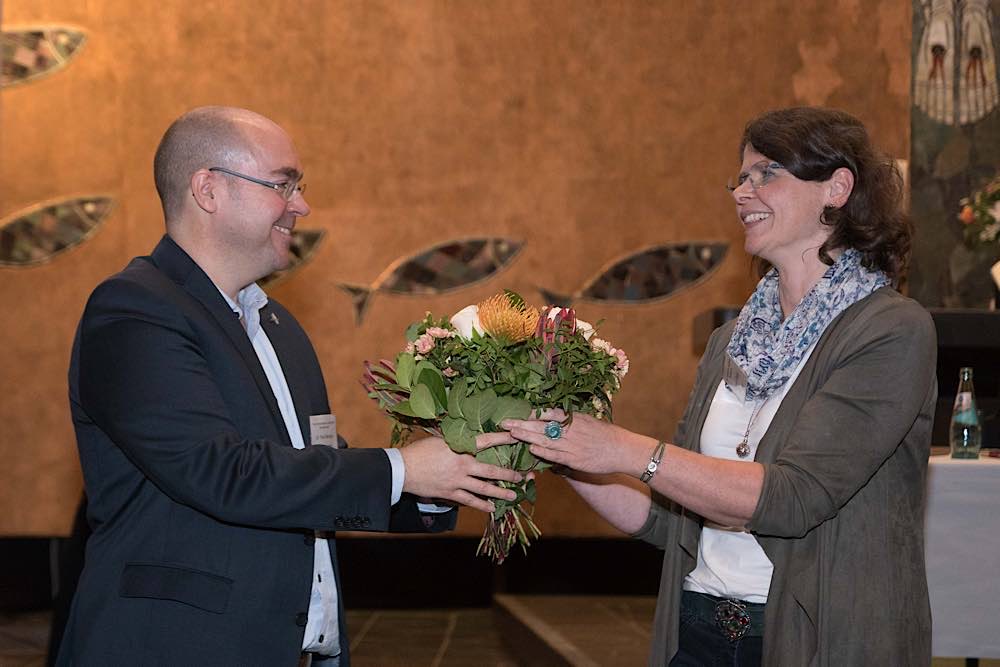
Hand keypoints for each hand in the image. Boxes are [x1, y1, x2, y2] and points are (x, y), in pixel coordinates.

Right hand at [400, 434, 521, 512]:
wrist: (403, 469)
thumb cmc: (420, 450)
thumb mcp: (440, 439)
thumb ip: (457, 440)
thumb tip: (469, 438)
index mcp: (460, 447)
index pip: (487, 441)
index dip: (504, 439)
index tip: (517, 436)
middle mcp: (463, 464)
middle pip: (491, 470)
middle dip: (509, 473)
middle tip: (523, 476)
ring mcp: (457, 480)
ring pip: (484, 488)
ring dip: (500, 492)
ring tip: (514, 495)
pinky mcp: (450, 493)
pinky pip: (469, 500)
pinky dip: (481, 505)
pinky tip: (491, 508)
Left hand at [499, 409, 642, 475]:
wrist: (623, 449)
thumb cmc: (606, 435)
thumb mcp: (588, 421)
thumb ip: (571, 420)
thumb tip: (554, 417)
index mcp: (574, 418)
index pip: (549, 413)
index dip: (532, 413)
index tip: (517, 411)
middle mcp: (571, 430)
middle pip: (542, 426)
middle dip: (522, 424)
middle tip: (505, 423)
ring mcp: (572, 445)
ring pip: (545, 440)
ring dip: (527, 437)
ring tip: (512, 434)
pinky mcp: (575, 460)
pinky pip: (556, 455)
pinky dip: (543, 452)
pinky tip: (531, 449)